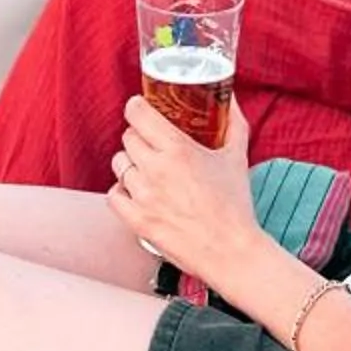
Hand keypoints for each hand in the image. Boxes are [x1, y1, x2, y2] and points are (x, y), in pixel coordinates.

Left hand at [109, 93, 256, 277]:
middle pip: (128, 138)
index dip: (136, 107)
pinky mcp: (137, 220)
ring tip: (146, 170)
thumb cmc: (235, 205)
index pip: (137, 113)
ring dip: (130, 164)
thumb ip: (234, 123)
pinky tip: (135, 192)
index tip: (141, 108)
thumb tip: (232, 99)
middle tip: (152, 143)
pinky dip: (121, 192)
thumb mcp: (237, 156)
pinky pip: (113, 196)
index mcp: (178, 149)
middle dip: (139, 137)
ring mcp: (143, 196)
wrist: (231, 251)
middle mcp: (156, 169)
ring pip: (119, 164)